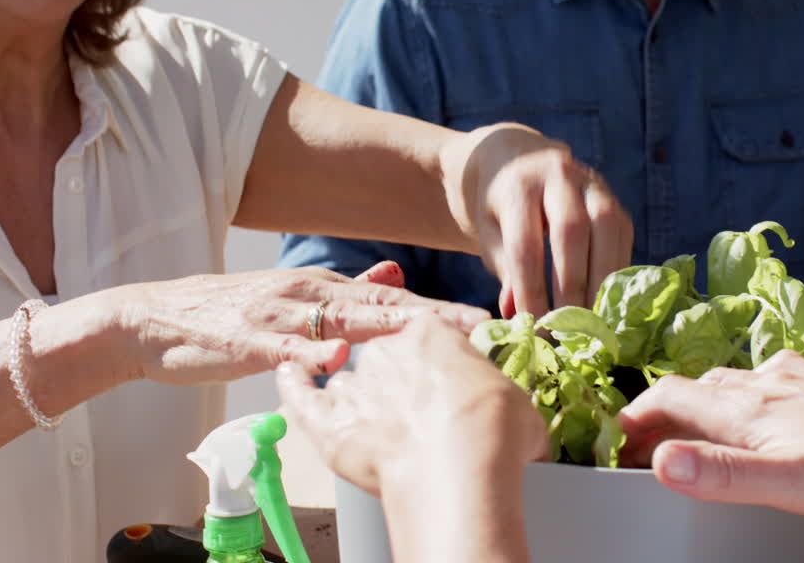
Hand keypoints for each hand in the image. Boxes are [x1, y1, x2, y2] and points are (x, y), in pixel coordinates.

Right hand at [117, 266, 488, 384]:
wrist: (153, 318)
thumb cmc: (229, 313)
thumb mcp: (296, 297)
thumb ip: (348, 290)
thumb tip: (398, 276)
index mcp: (323, 289)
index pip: (392, 301)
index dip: (439, 311)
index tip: (484, 320)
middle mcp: (306, 294)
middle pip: (379, 307)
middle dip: (431, 317)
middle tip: (478, 326)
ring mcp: (275, 315)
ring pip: (338, 320)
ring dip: (385, 329)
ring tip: (428, 337)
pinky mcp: (243, 339)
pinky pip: (280, 348)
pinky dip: (307, 354)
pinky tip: (333, 360)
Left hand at [275, 319, 546, 495]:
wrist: (459, 473)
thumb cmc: (495, 433)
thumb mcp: (515, 400)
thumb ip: (496, 392)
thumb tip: (510, 410)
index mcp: (431, 332)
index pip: (429, 333)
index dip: (440, 361)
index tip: (450, 381)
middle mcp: (385, 350)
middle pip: (386, 358)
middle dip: (401, 384)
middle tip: (425, 417)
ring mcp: (352, 385)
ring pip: (348, 383)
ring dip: (360, 400)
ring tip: (381, 428)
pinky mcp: (326, 424)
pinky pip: (299, 397)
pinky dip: (292, 384)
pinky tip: (288, 374)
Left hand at [440, 124, 632, 316]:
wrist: (517, 161)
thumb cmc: (499, 207)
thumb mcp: (490, 234)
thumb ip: (505, 270)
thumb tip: (516, 315)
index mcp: (518, 185)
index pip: (526, 242)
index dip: (532, 287)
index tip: (535, 324)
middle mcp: (558, 175)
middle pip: (572, 229)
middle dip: (573, 283)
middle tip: (570, 327)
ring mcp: (591, 182)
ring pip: (607, 226)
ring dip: (604, 278)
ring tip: (595, 319)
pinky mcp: (613, 197)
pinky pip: (622, 232)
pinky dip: (617, 269)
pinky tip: (609, 299)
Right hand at [618, 351, 803, 519]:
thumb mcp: (794, 482)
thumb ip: (724, 473)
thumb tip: (661, 461)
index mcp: (749, 408)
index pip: (671, 397)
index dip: (637, 415)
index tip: (617, 437)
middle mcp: (767, 384)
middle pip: (696, 386)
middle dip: (665, 410)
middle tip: (649, 443)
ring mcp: (799, 380)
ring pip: (732, 379)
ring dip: (702, 399)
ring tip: (694, 424)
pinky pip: (768, 377)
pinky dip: (746, 390)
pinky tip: (766, 402)